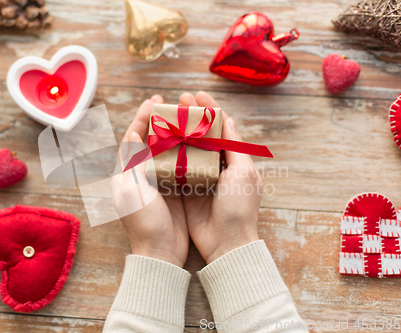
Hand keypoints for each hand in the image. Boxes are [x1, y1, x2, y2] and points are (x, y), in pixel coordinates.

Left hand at [111, 95, 188, 267]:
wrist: (159, 253)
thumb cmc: (145, 224)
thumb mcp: (134, 192)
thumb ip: (133, 164)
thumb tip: (132, 134)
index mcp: (125, 175)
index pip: (131, 138)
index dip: (140, 118)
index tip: (152, 102)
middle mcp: (139, 175)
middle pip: (146, 140)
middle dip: (154, 120)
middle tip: (165, 103)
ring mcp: (155, 182)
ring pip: (161, 149)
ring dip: (169, 131)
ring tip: (180, 115)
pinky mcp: (170, 190)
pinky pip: (175, 163)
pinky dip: (181, 149)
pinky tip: (192, 140)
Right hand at [180, 91, 260, 263]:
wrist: (227, 242)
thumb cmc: (239, 206)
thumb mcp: (242, 172)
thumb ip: (235, 145)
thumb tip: (228, 118)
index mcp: (233, 158)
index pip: (221, 126)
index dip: (209, 108)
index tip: (197, 94)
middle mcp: (216, 165)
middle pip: (202, 133)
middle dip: (191, 114)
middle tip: (179, 99)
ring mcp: (199, 176)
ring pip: (187, 146)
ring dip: (178, 129)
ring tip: (166, 113)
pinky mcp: (186, 189)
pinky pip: (175, 166)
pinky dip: (167, 152)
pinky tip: (158, 140)